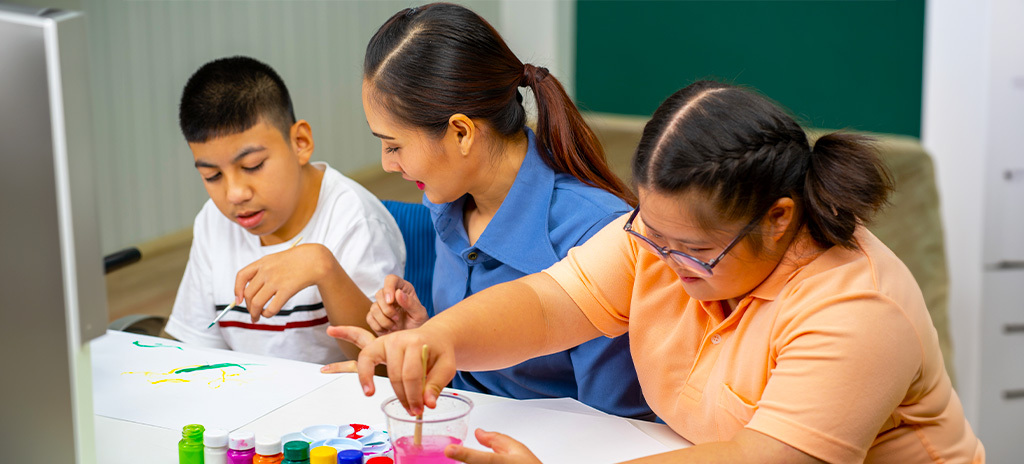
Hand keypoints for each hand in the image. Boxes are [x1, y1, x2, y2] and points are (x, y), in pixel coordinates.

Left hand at [234, 243, 334, 322]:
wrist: (315, 259)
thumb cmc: (296, 261)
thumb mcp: (276, 260)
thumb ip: (263, 271)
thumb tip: (250, 291)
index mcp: (263, 262)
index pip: (241, 276)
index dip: (237, 290)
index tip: (238, 300)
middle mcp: (266, 271)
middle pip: (248, 294)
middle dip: (248, 307)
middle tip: (252, 313)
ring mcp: (276, 281)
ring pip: (257, 303)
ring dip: (254, 314)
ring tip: (257, 317)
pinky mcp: (287, 290)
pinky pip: (272, 308)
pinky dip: (267, 314)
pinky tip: (269, 314)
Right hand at [325, 325, 455, 415]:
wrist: (434, 336)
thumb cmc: (439, 352)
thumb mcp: (446, 366)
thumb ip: (437, 384)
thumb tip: (428, 404)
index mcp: (417, 343)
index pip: (412, 374)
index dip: (415, 396)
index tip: (419, 410)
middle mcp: (399, 339)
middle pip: (398, 376)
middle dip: (406, 397)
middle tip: (414, 411)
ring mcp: (386, 341)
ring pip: (387, 373)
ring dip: (396, 393)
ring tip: (403, 406)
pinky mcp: (377, 346)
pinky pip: (365, 360)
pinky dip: (364, 376)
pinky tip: (369, 391)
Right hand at [368, 274, 429, 334]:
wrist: (412, 340)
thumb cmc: (418, 324)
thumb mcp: (419, 314)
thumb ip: (410, 303)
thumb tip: (398, 293)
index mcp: (403, 289)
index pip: (391, 279)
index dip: (388, 288)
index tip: (390, 301)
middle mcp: (391, 295)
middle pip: (379, 294)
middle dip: (387, 309)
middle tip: (397, 319)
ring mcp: (381, 306)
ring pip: (373, 307)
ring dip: (384, 320)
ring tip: (395, 326)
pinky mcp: (374, 317)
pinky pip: (369, 318)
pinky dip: (378, 326)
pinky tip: (388, 330)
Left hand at [445, 429, 541, 463]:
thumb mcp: (517, 449)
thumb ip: (495, 439)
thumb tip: (478, 433)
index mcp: (501, 462)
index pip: (480, 458)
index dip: (464, 454)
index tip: (449, 449)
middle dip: (462, 460)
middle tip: (456, 452)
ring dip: (467, 463)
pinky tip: (475, 462)